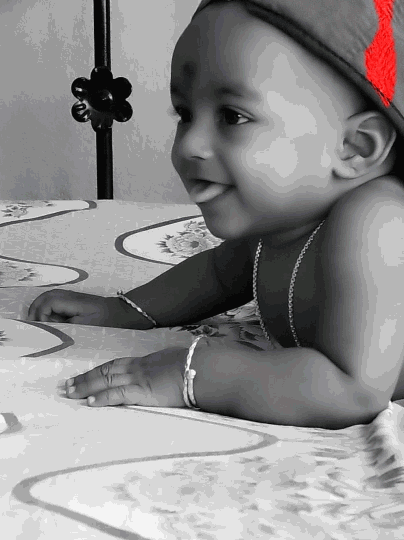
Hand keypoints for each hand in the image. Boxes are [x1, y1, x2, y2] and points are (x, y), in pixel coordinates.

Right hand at [27, 289, 132, 327]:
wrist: (122, 314)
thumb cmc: (106, 322)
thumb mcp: (85, 327)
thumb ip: (64, 326)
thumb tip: (48, 328)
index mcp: (72, 301)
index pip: (47, 303)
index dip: (41, 315)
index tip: (43, 328)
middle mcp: (69, 295)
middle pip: (44, 297)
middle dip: (35, 310)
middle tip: (33, 326)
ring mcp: (72, 297)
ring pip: (48, 298)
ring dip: (40, 309)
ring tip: (38, 324)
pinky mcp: (74, 301)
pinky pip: (56, 301)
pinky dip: (48, 309)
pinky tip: (50, 321)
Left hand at [65, 347, 187, 407]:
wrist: (200, 368)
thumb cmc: (193, 364)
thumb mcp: (175, 360)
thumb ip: (165, 365)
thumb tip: (165, 368)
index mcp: (145, 361)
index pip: (115, 365)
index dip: (97, 370)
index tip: (83, 374)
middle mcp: (137, 368)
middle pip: (104, 372)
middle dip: (84, 378)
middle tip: (66, 385)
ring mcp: (138, 379)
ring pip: (105, 381)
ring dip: (85, 387)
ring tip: (70, 393)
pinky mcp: (143, 392)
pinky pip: (117, 394)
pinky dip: (101, 398)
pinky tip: (89, 402)